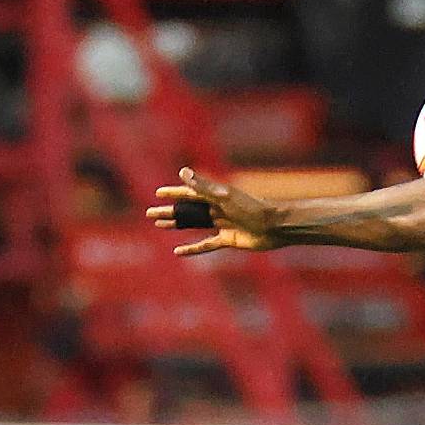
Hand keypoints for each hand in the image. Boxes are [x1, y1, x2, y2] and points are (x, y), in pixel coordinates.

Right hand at [146, 168, 281, 256]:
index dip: (174, 193)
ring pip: (195, 225)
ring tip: (160, 226)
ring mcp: (222, 224)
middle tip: (150, 214)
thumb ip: (203, 186)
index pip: (190, 192)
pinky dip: (193, 248)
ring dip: (177, 225)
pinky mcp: (228, 239)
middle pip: (188, 210)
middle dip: (170, 211)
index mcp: (216, 195)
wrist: (274, 227)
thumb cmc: (251, 208)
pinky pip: (207, 244)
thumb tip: (182, 173)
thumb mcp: (224, 196)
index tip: (158, 193)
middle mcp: (217, 208)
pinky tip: (179, 251)